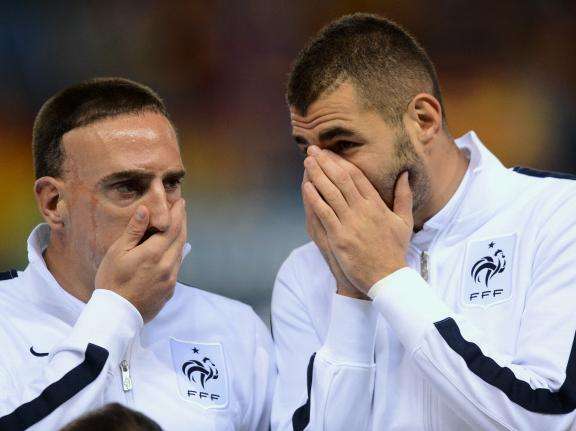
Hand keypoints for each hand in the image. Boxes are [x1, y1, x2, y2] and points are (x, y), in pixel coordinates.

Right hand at [95, 199, 186, 321]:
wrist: (116, 315)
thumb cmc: (111, 281)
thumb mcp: (117, 253)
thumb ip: (134, 231)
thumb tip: (146, 210)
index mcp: (154, 253)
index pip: (173, 227)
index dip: (178, 213)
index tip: (180, 202)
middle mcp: (168, 265)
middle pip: (180, 238)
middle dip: (182, 222)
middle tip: (181, 209)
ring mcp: (171, 279)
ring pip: (180, 252)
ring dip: (181, 237)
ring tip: (178, 225)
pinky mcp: (170, 289)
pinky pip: (177, 266)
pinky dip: (177, 253)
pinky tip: (172, 249)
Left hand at [303, 146, 412, 292]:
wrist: (387, 277)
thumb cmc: (395, 250)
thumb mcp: (404, 221)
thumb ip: (403, 196)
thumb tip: (405, 174)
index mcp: (377, 205)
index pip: (357, 177)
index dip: (341, 162)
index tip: (330, 152)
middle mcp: (364, 211)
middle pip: (342, 180)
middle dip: (326, 162)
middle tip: (313, 149)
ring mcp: (350, 223)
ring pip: (331, 192)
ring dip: (317, 175)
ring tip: (307, 161)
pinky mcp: (339, 237)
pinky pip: (324, 212)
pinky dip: (314, 197)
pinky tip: (306, 185)